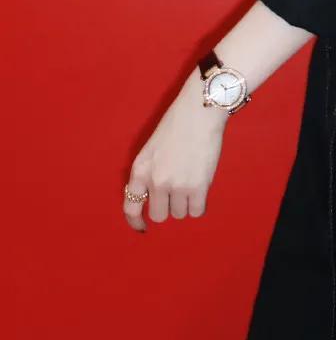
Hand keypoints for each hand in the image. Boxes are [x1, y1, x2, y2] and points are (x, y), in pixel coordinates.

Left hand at [122, 71, 229, 233]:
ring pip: (180, 214)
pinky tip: (201, 188)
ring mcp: (177, 185)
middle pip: (160, 215)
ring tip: (192, 182)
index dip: (136, 221)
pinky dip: (200, 204)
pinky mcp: (198, 187)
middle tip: (178, 192)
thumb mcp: (152, 149)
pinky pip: (197, 211)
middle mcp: (156, 181)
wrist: (200, 112)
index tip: (143, 227)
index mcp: (140, 169)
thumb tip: (152, 198)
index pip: (131, 207)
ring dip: (186, 203)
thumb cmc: (177, 125)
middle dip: (168, 207)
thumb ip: (149, 173)